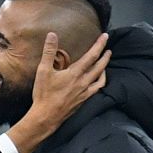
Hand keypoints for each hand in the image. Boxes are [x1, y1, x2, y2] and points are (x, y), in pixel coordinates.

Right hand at [8, 32, 110, 152]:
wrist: (46, 116)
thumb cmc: (44, 94)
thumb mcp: (43, 70)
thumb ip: (48, 51)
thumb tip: (52, 35)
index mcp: (75, 73)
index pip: (92, 56)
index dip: (99, 45)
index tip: (105, 36)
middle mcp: (83, 82)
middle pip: (99, 66)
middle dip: (105, 55)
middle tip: (108, 48)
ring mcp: (85, 92)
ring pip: (100, 78)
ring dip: (104, 69)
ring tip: (105, 63)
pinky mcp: (83, 100)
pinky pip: (97, 89)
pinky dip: (100, 82)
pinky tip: (97, 81)